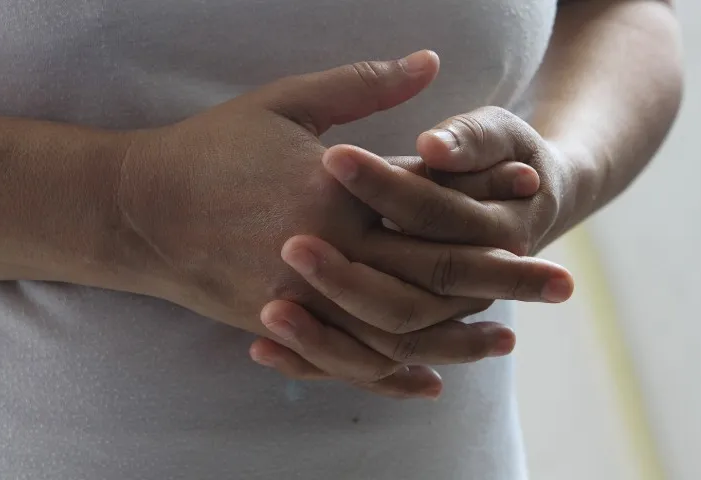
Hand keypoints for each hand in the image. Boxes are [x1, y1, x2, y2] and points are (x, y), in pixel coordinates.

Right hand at [115, 52, 568, 397]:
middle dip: (506, 278)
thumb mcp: (287, 103)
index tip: (537, 193)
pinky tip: (433, 379)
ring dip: (462, 338)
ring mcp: (306, 299)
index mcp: (336, 190)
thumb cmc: (212, 147)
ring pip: (403, 331)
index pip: (433, 198)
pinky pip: (350, 362)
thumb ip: (365, 86)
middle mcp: (329, 252)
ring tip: (510, 340)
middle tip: (562, 284)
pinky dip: (395, 374)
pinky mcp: (284, 327)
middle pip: (436, 274)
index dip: (489, 194)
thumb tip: (433, 59)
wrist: (138, 209)